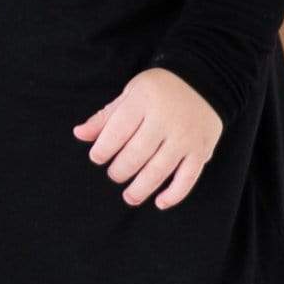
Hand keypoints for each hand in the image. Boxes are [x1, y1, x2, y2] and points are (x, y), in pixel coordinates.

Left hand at [73, 68, 221, 210]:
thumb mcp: (131, 94)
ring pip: (159, 170)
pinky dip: (174, 194)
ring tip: (129, 196)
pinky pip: (188, 178)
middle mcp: (166, 118)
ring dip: (140, 188)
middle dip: (120, 170)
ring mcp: (186, 136)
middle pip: (136, 154)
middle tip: (115, 174)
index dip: (102, 149)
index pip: (117, 131)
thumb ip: (106, 116)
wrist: (204, 81)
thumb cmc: (159, 90)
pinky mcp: (201, 149)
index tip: (97, 158)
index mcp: (145, 99)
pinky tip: (160, 202)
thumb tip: (79, 134)